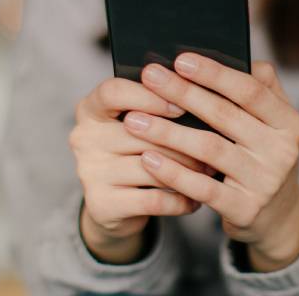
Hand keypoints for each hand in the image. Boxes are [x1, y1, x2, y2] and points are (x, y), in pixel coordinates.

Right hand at [69, 76, 214, 262]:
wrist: (115, 207)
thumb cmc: (134, 152)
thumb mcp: (138, 125)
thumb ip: (156, 107)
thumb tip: (199, 96)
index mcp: (90, 109)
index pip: (113, 92)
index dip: (149, 96)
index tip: (181, 106)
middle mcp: (83, 138)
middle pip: (139, 131)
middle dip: (182, 138)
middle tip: (214, 143)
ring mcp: (90, 172)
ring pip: (150, 166)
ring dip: (186, 170)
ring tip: (210, 170)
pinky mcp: (102, 205)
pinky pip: (153, 200)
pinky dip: (179, 200)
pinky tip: (196, 198)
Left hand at [122, 53, 298, 270]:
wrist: (276, 216)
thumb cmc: (262, 154)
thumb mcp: (272, 122)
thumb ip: (260, 87)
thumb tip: (231, 53)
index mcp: (288, 122)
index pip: (250, 90)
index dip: (214, 74)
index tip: (180, 59)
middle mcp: (282, 151)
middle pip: (224, 115)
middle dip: (182, 93)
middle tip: (149, 77)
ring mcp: (264, 182)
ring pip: (209, 149)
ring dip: (168, 132)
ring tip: (135, 120)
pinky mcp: (245, 209)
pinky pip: (202, 188)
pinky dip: (173, 173)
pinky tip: (147, 158)